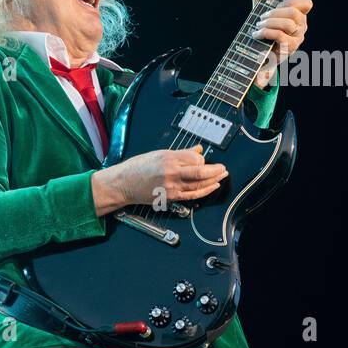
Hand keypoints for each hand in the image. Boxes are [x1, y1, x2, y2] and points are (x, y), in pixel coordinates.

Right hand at [90, 145, 226, 214]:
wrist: (123, 183)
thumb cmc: (138, 167)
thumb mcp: (159, 154)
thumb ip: (181, 153)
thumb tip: (197, 150)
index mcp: (168, 158)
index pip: (195, 158)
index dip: (202, 159)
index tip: (203, 159)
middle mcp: (171, 172)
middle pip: (200, 172)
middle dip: (215, 170)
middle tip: (224, 168)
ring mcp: (171, 186)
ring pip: (199, 185)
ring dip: (213, 180)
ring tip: (222, 176)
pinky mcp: (170, 197)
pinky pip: (192, 195)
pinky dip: (204, 191)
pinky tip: (212, 187)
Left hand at [250, 0, 312, 87]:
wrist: (258, 54)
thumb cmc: (263, 29)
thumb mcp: (261, 10)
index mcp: (299, 14)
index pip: (307, 3)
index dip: (292, 0)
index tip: (276, 4)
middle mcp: (302, 26)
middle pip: (294, 13)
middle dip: (274, 13)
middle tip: (260, 18)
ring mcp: (298, 38)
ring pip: (288, 24)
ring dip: (269, 24)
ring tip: (257, 27)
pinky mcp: (290, 49)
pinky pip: (281, 36)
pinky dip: (266, 33)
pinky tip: (257, 34)